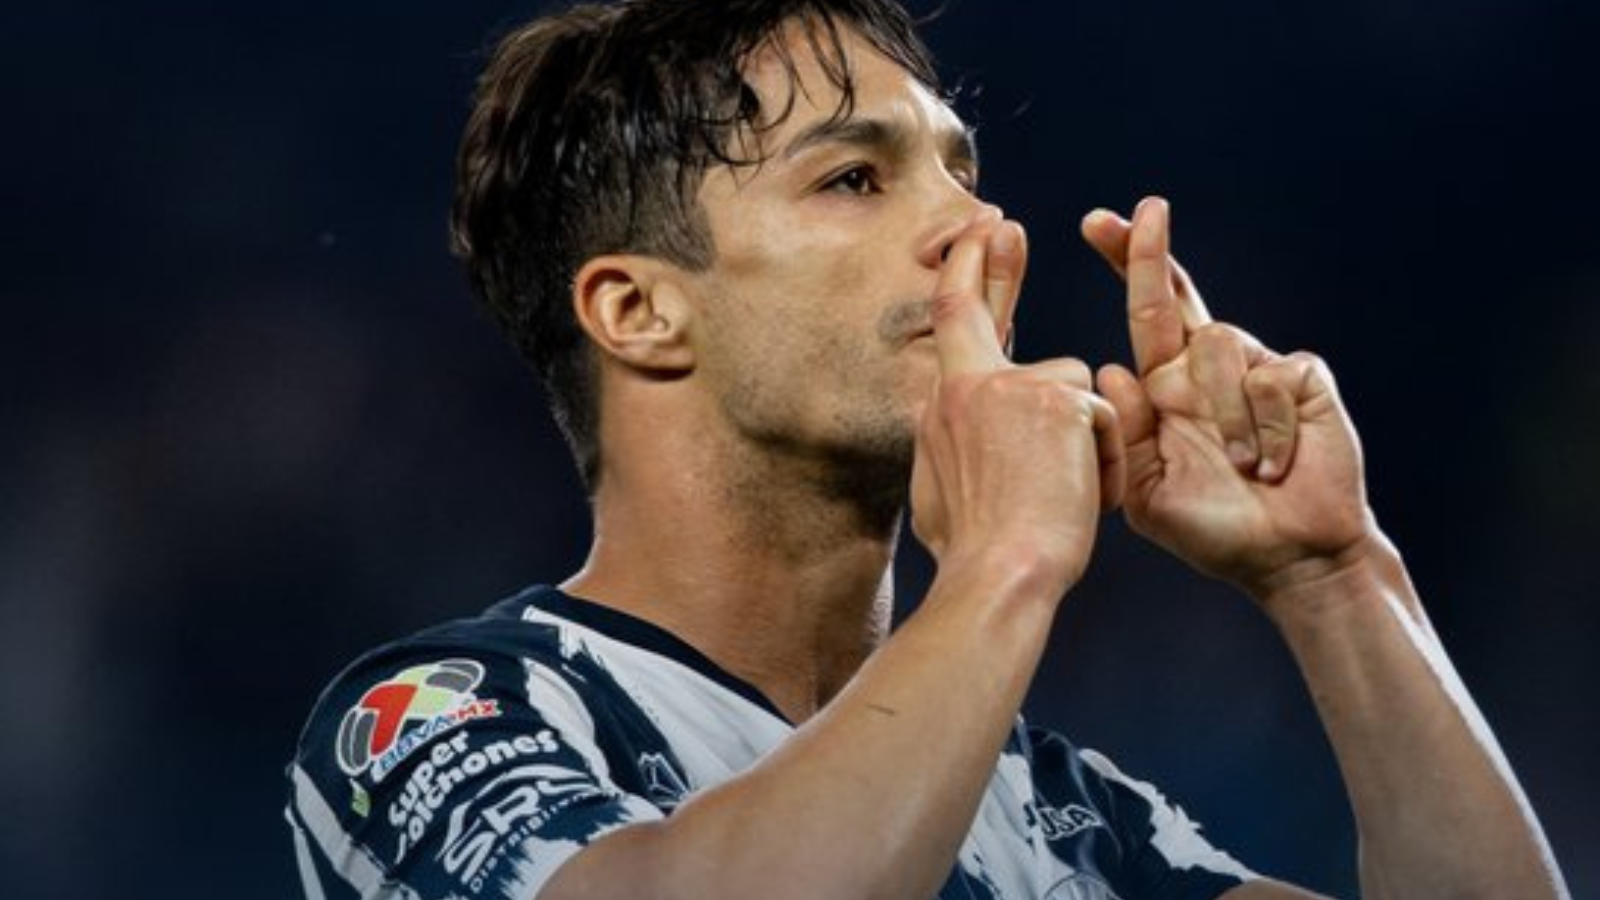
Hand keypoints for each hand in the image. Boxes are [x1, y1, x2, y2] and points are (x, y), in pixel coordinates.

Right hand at [911, 210, 1123, 594]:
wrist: (999, 574)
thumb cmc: (971, 553)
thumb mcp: (936, 492)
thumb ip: (947, 447)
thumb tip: (938, 430)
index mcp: (941, 404)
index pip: (950, 323)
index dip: (966, 275)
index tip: (978, 237)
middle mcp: (968, 385)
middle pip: (984, 310)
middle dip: (994, 261)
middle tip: (1003, 224)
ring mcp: (1013, 387)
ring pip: (1071, 393)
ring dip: (1083, 442)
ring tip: (1064, 496)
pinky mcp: (1060, 402)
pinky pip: (1102, 420)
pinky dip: (1105, 462)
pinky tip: (1084, 496)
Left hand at [1082, 198, 1372, 599]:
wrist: (1290, 558)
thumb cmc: (1215, 528)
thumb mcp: (1148, 493)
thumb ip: (1128, 436)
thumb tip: (1112, 369)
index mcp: (1166, 388)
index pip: (1142, 314)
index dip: (1124, 264)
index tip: (1096, 222)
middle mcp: (1207, 369)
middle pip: (1176, 293)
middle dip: (1151, 251)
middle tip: (1145, 209)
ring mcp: (1256, 367)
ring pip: (1217, 345)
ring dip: (1227, 416)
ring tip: (1245, 466)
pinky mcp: (1301, 377)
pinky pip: (1269, 378)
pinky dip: (1268, 429)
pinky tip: (1276, 463)